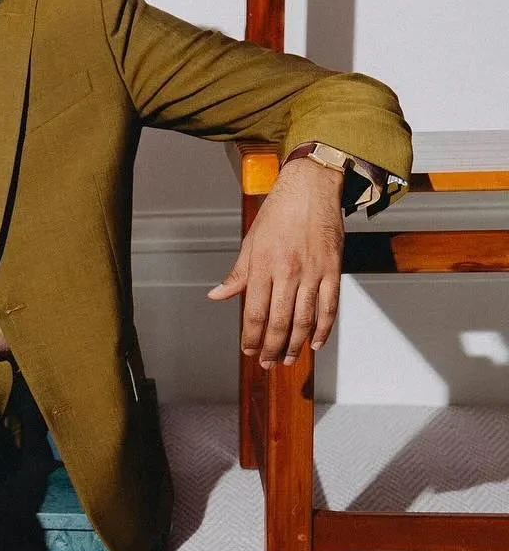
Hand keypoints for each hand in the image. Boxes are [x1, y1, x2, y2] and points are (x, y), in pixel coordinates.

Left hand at [208, 159, 344, 366]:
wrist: (311, 188)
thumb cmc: (278, 212)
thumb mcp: (251, 241)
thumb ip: (237, 273)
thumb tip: (217, 296)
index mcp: (263, 264)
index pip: (254, 311)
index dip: (250, 335)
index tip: (247, 349)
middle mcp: (288, 271)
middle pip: (279, 321)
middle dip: (272, 347)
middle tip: (267, 362)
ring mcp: (313, 272)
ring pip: (305, 319)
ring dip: (296, 344)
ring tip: (289, 359)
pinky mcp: (334, 269)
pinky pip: (330, 306)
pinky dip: (324, 328)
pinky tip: (316, 343)